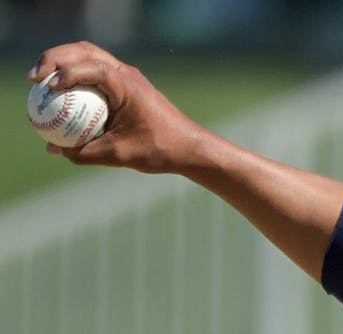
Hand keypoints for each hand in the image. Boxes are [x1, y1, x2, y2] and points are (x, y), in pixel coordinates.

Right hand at [28, 41, 207, 173]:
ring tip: (41, 79)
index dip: (64, 72)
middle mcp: (126, 74)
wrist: (189, 148)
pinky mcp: (126, 84)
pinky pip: (95, 71)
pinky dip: (75, 75)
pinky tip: (60, 92)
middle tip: (34, 78)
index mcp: (127, 85)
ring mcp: (127, 76)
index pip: (90, 66)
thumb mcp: (120, 155)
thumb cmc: (160, 150)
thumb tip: (54, 150)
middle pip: (83, 51)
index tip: (48, 87)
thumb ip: (85, 152)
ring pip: (88, 56)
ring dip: (63, 62)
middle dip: (54, 58)